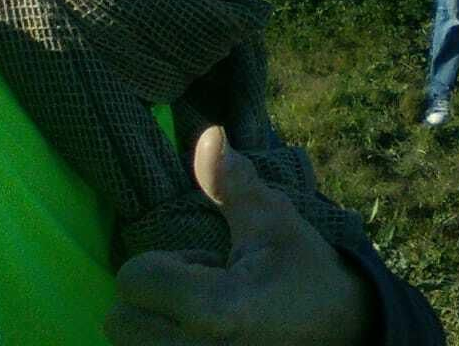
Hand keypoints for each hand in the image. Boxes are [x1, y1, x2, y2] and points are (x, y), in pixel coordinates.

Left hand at [105, 127, 371, 345]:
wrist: (339, 329)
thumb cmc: (303, 271)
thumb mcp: (273, 220)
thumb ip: (232, 183)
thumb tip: (208, 134)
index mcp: (214, 307)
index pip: (134, 278)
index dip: (167, 262)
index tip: (210, 265)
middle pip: (119, 319)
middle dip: (152, 297)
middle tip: (201, 291)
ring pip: (126, 341)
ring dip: (153, 324)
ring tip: (200, 315)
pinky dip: (162, 339)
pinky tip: (201, 333)